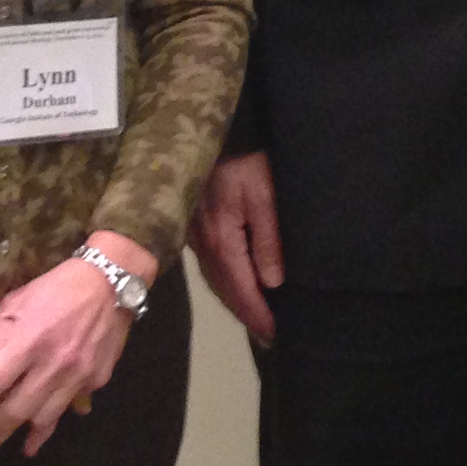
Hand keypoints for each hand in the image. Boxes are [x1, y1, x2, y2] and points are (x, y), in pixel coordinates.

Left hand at [0, 230, 150, 465]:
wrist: (111, 280)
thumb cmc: (60, 285)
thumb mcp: (22, 300)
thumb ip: (2, 329)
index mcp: (30, 340)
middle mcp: (54, 363)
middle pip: (18, 410)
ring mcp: (79, 373)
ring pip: (47, 416)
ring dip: (30, 431)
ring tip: (22, 446)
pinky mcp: (98, 376)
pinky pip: (74, 401)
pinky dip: (61, 409)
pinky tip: (55, 417)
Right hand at [192, 149, 283, 345]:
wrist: (206, 130)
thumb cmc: (244, 161)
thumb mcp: (264, 195)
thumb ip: (267, 239)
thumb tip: (272, 282)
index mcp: (222, 240)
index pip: (241, 289)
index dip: (257, 314)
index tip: (274, 334)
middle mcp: (203, 245)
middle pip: (224, 290)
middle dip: (246, 314)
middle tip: (267, 335)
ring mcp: (194, 236)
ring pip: (215, 280)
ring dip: (234, 301)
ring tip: (255, 317)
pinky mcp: (192, 227)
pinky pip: (209, 266)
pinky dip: (224, 283)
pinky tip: (235, 285)